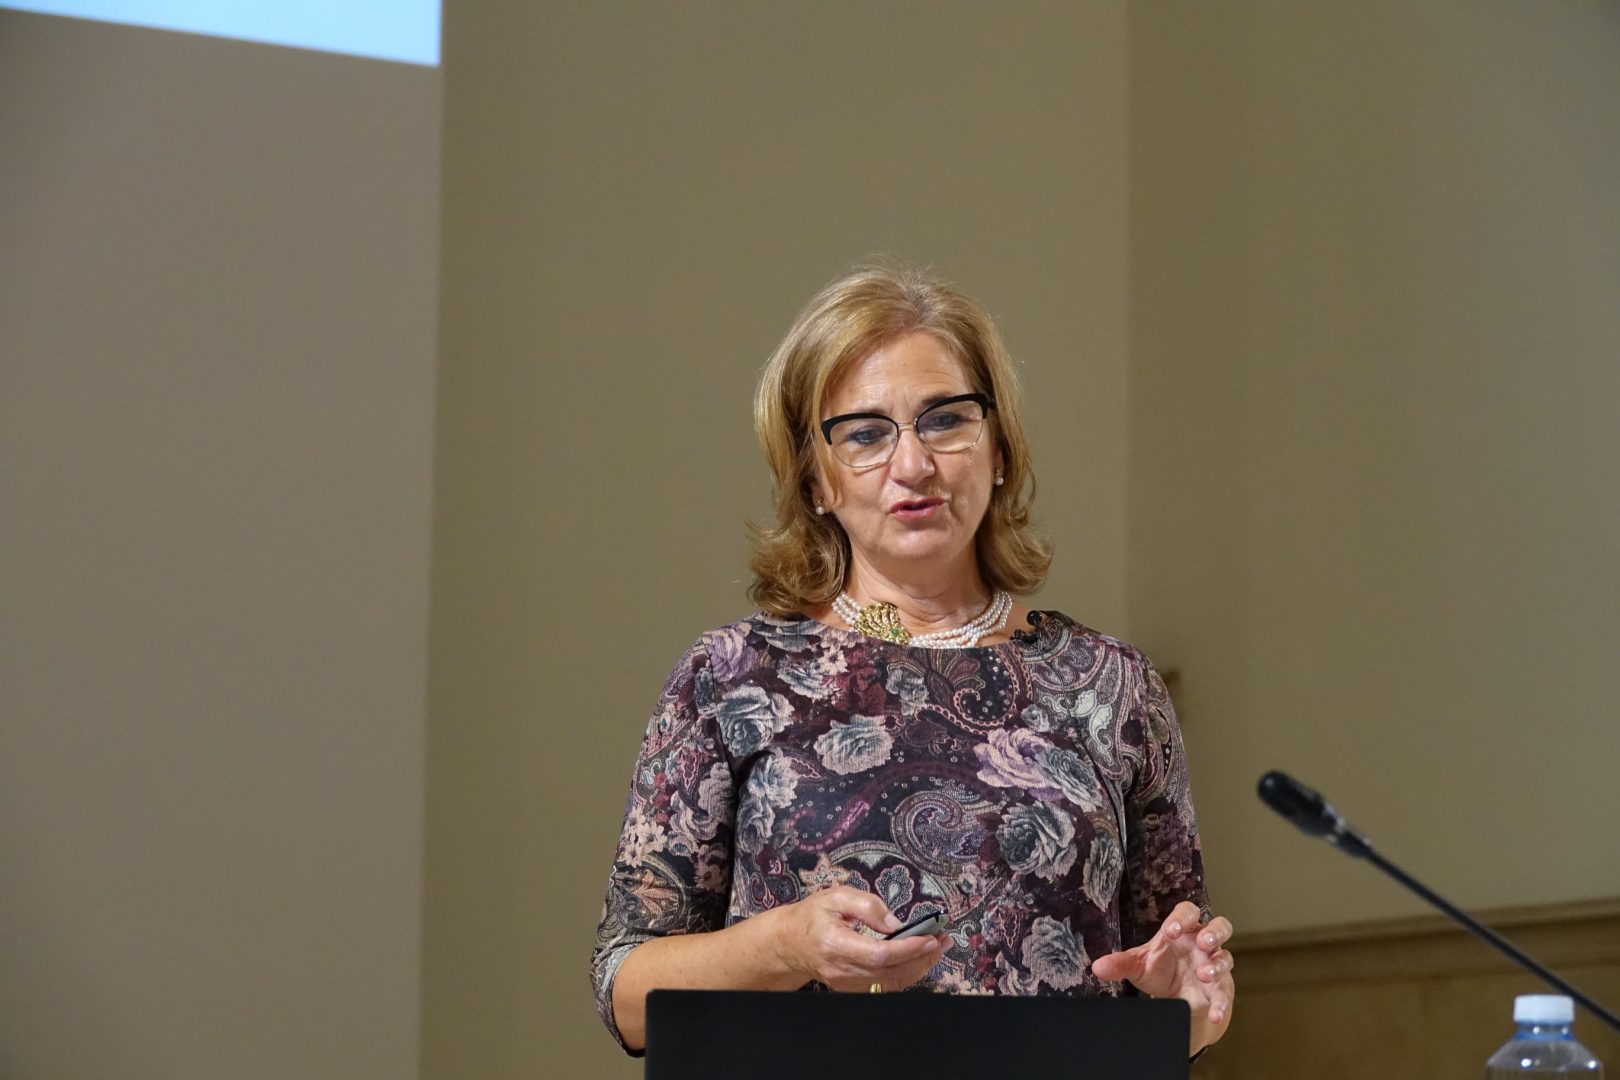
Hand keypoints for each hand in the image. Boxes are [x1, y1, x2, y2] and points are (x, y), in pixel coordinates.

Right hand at [766, 886, 947, 992]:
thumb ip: (867, 905)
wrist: (790, 943)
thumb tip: (895, 922)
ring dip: (919, 968)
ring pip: (890, 983)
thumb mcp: (836, 896)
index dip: (907, 949)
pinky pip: (885, 986)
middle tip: (943, 941)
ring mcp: (847, 984)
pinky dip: (906, 974)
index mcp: (835, 944)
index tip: (929, 938)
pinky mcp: (852, 989)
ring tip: (938, 949)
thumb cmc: (813, 916)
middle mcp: (841, 970)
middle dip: (922, 959)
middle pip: (889, 973)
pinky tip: (919, 959)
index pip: (878, 954)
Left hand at [1090, 901, 1234, 1055]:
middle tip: (1204, 940)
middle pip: (1220, 926)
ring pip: (1225, 957)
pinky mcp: (1220, 988)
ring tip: (1204, 974)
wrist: (1175, 998)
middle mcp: (1201, 944)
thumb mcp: (1139, 965)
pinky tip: (1216, 1013)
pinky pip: (1225, 993)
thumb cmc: (1160, 970)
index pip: (1186, 913)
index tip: (1170, 931)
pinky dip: (1222, 1003)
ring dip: (1217, 964)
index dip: (1181, 918)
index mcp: (1181, 930)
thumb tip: (1097, 967)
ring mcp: (1214, 964)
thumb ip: (1120, 964)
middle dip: (1214, 932)